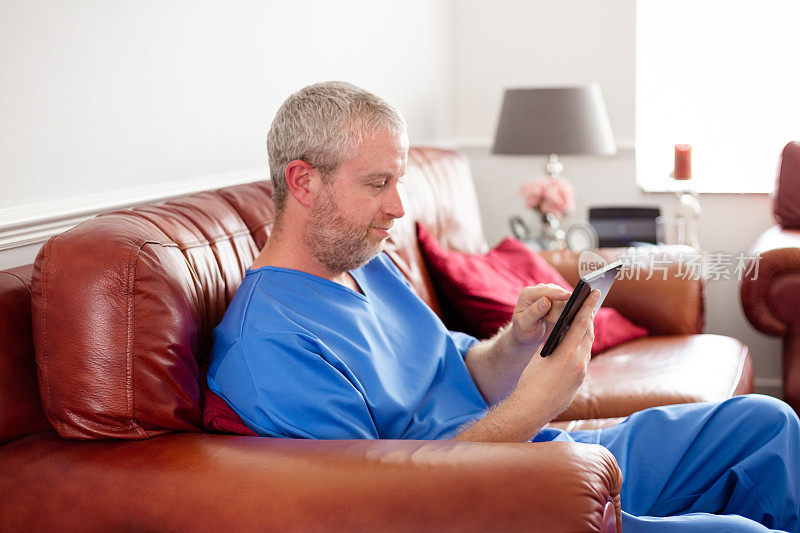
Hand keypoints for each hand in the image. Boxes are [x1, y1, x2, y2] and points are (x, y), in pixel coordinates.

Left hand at [507, 284, 571, 354]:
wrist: (529, 334)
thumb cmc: (524, 330)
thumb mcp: (525, 324)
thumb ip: (533, 312)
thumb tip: (545, 300)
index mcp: (528, 293)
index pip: (545, 291)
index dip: (557, 293)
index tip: (567, 295)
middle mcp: (540, 290)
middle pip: (558, 294)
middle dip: (556, 310)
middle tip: (546, 320)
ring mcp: (551, 294)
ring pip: (565, 300)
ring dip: (559, 313)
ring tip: (548, 320)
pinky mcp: (559, 300)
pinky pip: (569, 305)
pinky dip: (565, 314)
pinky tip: (556, 319)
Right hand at [511, 289, 599, 422]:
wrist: (531, 408)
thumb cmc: (530, 380)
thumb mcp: (541, 355)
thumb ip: (556, 343)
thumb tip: (565, 334)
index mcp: (567, 352)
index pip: (581, 323)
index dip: (588, 306)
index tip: (595, 292)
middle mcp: (579, 362)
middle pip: (588, 334)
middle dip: (588, 318)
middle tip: (589, 304)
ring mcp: (581, 373)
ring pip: (586, 346)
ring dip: (585, 333)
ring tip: (583, 321)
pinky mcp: (580, 382)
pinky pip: (583, 359)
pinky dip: (580, 347)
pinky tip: (576, 344)